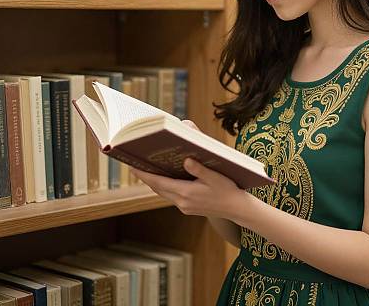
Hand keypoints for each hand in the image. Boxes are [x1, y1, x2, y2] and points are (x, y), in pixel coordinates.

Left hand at [130, 121, 248, 219]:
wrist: (236, 209)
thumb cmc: (227, 190)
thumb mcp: (215, 176)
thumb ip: (199, 169)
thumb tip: (186, 160)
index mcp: (186, 193)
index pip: (158, 183)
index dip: (144, 175)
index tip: (132, 167)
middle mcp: (182, 201)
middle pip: (158, 188)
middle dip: (146, 177)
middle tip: (136, 163)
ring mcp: (184, 206)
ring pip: (163, 192)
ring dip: (155, 182)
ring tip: (147, 169)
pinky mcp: (188, 207)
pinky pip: (171, 195)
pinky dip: (165, 186)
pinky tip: (166, 178)